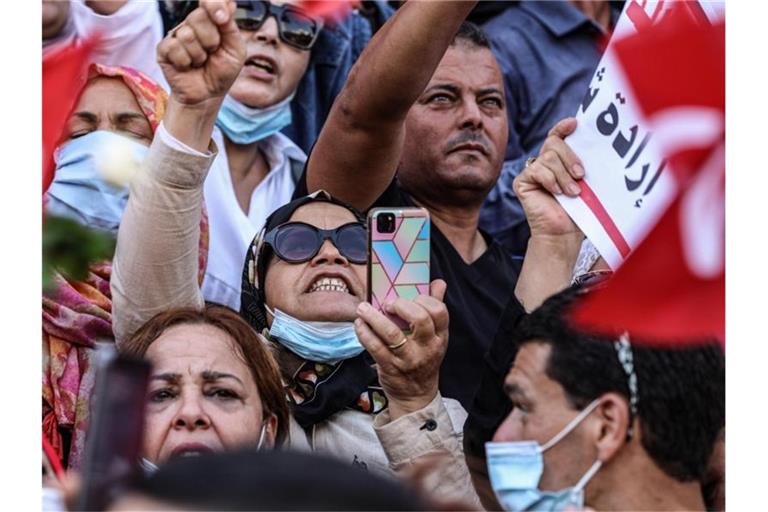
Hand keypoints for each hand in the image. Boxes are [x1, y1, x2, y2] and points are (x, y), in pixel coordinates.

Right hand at [157, 0, 244, 105]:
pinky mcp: (164, 49)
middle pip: (199, 17)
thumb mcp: (235, 50)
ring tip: (200, 62)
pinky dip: (186, 62)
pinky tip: (188, 66)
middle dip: (211, 40)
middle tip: (212, 52)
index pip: (209, 3)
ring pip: (187, 35)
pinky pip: (174, 48)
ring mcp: (176, 35)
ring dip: (199, 55)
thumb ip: (230, 27)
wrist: (208, 94)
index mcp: (210, 21)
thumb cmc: (222, 71)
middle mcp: (191, 24)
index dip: (214, 5)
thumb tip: (229, 3)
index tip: (222, 17)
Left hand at [354, 280, 448, 418]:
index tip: (412, 296)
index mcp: (439, 337)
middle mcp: (427, 348)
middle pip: (420, 319)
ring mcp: (408, 359)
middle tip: (388, 303)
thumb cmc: (424, 360)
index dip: (425, 299)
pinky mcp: (390, 368)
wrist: (416, 396)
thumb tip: (439, 283)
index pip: (439, 312)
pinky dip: (364, 332)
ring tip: (363, 308)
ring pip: (392, 333)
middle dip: (401, 305)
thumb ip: (435, 309)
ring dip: (374, 317)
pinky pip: (374, 347)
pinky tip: (359, 324)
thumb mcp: (435, 338)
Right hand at [514, 117, 583, 237]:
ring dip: (563, 175)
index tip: (575, 123)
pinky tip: (557, 193)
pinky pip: (537, 170)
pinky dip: (550, 180)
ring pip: (548, 157)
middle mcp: (543, 163)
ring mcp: (532, 171)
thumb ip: (582, 163)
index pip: (557, 136)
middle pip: (553, 143)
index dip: (563, 127)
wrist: (563, 233)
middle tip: (581, 175)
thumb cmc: (577, 210)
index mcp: (559, 160)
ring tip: (573, 192)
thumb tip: (591, 144)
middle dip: (570, 157)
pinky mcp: (522, 182)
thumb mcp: (584, 182)